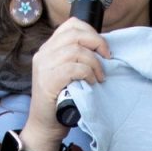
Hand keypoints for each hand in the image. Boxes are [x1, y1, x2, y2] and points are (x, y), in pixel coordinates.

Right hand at [22, 17, 111, 150]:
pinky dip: (87, 74)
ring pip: (75, 51)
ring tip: (100, 77)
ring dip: (94, 63)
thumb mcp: (70, 74)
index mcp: (49, 49)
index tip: (103, 48)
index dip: (91, 31)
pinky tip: (91, 83)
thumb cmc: (62, 100)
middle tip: (107, 59)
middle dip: (97, 43)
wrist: (45, 125)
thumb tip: (103, 50)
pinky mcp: (47, 81)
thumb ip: (78, 59)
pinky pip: (73, 68)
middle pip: (75, 34)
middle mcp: (43, 54)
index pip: (70, 25)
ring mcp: (43, 67)